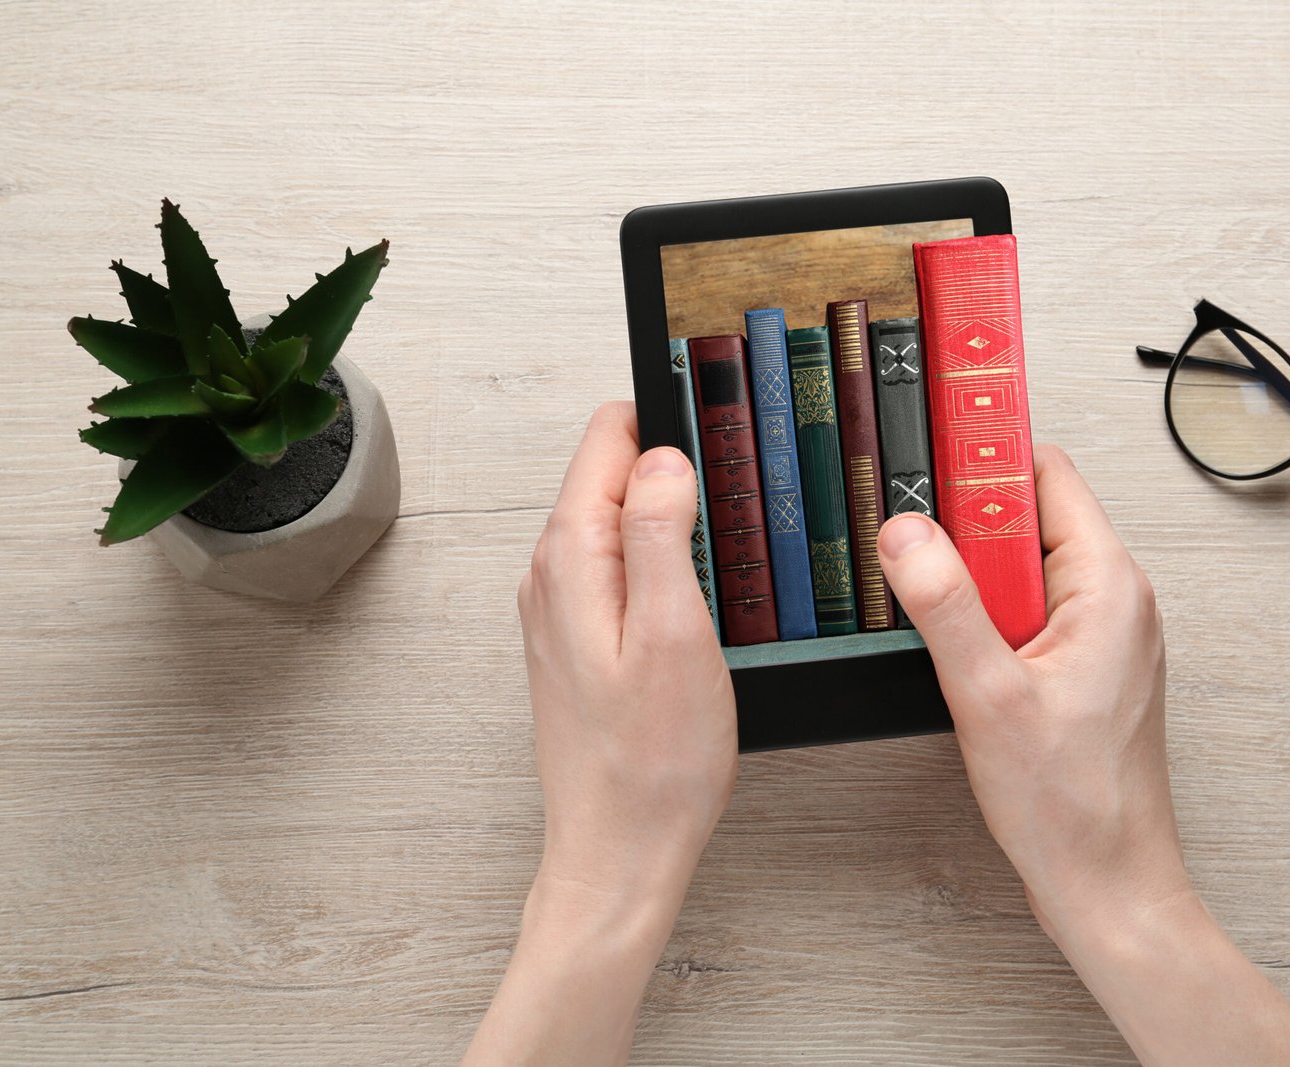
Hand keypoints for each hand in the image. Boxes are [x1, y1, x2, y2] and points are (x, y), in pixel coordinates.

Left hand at [519, 400, 735, 903]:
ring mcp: (563, 608)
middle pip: (614, 474)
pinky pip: (621, 567)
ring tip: (726, 551)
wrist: (621, 850)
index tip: (721, 435)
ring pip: (621, 521)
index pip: (609, 437)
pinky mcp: (582, 639)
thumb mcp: (674, 634)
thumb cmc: (652, 761)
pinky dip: (663, 563)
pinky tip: (699, 597)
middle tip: (736, 505)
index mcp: (570, 559)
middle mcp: (553, 575)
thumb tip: (663, 457)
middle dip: (675, 471)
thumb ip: (663, 534)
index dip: (670, 423)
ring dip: (673, 519)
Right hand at [877, 444, 1187, 946]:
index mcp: (1109, 587)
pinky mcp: (1082, 667)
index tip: (928, 453)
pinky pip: (1028, 611)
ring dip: (972, 577)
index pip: (1045, 474)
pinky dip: (986, 616)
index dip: (983, 456)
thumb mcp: (988, 695)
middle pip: (1027, 516)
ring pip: (1022, 567)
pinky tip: (955, 649)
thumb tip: (906, 534)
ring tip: (930, 605)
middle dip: (964, 524)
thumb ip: (944, 605)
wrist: (1106, 883)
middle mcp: (1115, 600)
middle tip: (911, 542)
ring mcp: (1101, 635)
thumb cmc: (1073, 805)